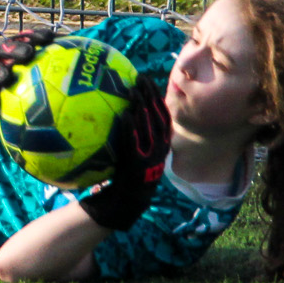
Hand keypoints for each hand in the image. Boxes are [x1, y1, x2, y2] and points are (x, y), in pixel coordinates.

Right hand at [0, 25, 59, 110]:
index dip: (38, 36)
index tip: (49, 36)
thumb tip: (79, 51)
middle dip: (18, 50)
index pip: (29, 37)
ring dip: (0, 72)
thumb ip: (50, 54)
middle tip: (28, 53)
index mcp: (17, 45)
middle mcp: (5, 54)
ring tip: (4, 77)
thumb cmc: (16, 61)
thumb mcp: (27, 55)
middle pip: (11, 49)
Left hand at [78, 78, 170, 231]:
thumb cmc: (125, 176)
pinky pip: (135, 143)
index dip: (158, 97)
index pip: (163, 115)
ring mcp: (150, 158)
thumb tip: (119, 110)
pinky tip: (124, 114)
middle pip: (158, 116)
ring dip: (142, 107)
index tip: (149, 80)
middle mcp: (160, 150)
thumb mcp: (135, 153)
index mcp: (162, 145)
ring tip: (133, 90)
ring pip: (149, 127)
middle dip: (151, 95)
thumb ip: (133, 134)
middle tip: (141, 77)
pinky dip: (131, 128)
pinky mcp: (138, 166)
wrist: (125, 205)